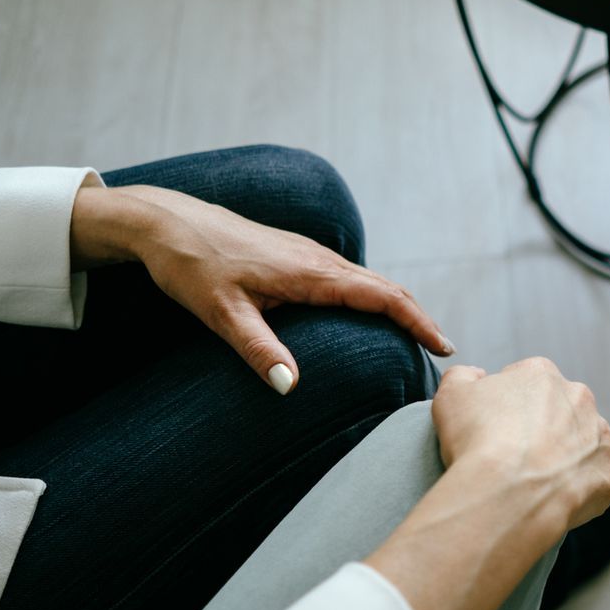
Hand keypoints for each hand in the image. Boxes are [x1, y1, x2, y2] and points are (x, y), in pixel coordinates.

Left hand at [70, 184, 450, 391]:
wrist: (166, 221)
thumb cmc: (192, 265)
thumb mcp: (222, 313)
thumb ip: (259, 349)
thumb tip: (292, 388)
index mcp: (311, 273)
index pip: (383, 298)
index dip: (418, 322)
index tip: (444, 346)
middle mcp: (318, 259)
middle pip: (385, 288)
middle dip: (417, 318)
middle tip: (439, 351)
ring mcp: (309, 253)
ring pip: (368, 280)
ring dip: (397, 307)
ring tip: (413, 338)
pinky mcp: (296, 254)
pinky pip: (348, 276)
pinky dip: (372, 297)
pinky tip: (365, 315)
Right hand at [432, 360, 609, 533]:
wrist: (508, 493)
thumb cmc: (477, 441)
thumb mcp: (450, 395)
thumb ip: (463, 376)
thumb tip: (476, 376)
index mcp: (541, 374)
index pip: (526, 383)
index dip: (508, 407)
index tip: (495, 429)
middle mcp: (578, 397)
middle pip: (560, 410)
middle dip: (543, 428)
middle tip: (516, 456)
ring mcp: (599, 434)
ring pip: (583, 442)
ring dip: (566, 456)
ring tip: (536, 480)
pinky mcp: (609, 471)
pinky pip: (595, 479)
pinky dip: (579, 488)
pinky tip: (554, 498)